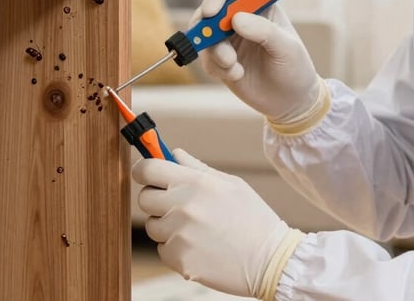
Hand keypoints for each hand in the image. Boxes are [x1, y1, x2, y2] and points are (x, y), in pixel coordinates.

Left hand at [132, 149, 302, 298]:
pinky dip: (175, 249)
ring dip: (166, 226)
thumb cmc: (253, 218)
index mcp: (195, 182)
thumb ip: (197, 168)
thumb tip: (173, 153)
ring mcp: (179, 234)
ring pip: (152, 226)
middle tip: (176, 205)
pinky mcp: (179, 259)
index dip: (143, 170)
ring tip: (195, 229)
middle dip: (156, 200)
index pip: (148, 168)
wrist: (270, 259)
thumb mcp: (230, 184)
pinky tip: (198, 247)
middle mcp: (183, 206)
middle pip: (144, 198)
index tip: (145, 173)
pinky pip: (162, 249)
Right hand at [191, 0, 321, 122]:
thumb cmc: (295, 68)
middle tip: (215, 46)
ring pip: (204, 37)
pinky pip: (206, 59)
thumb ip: (264, 31)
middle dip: (207, 28)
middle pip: (210, 11)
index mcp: (259, 7)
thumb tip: (236, 18)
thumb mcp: (287, 48)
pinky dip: (217, 68)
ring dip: (216, 53)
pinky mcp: (219, 60)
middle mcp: (239, 19)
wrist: (290, 102)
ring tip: (234, 68)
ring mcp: (227, 40)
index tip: (212, 12)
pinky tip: (237, 74)